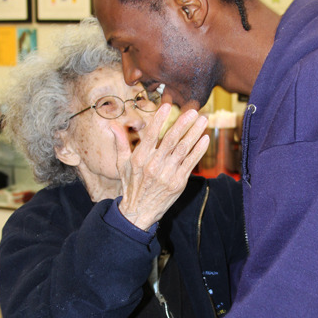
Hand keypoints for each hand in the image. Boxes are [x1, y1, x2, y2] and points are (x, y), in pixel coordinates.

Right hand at [112, 102, 209, 229]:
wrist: (140, 211)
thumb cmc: (131, 184)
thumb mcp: (121, 164)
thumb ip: (121, 143)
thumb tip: (113, 124)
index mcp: (140, 159)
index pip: (151, 135)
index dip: (159, 119)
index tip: (166, 105)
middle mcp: (154, 166)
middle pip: (171, 140)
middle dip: (183, 124)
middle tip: (193, 111)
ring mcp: (168, 174)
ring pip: (184, 150)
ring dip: (194, 134)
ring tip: (203, 120)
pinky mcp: (179, 182)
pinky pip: (191, 163)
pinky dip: (199, 150)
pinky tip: (205, 139)